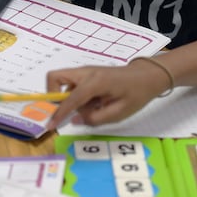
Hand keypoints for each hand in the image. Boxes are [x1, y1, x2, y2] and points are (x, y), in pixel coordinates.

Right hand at [45, 60, 170, 128]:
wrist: (146, 76)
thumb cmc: (136, 94)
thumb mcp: (119, 113)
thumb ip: (95, 118)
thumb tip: (74, 120)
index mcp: (95, 82)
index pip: (69, 98)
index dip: (58, 113)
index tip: (50, 125)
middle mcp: (85, 73)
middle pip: (54, 77)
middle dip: (52, 95)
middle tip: (65, 110)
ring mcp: (84, 72)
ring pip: (62, 82)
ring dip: (69, 98)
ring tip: (93, 107)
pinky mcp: (85, 74)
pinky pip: (71, 84)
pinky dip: (76, 95)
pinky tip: (94, 102)